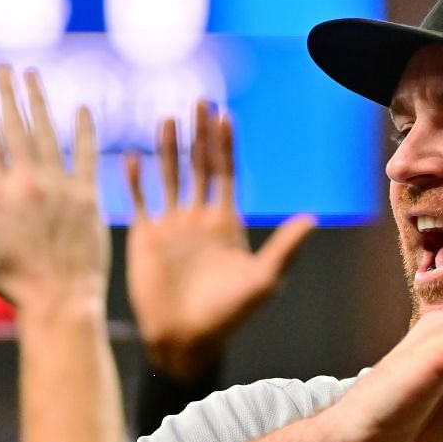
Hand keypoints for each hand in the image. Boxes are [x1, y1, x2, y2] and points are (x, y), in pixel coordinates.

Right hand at [0, 65, 108, 310]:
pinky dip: (85, 130)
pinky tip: (82, 107)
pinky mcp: (89, 198)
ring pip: (47, 133)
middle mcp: (27, 185)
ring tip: (31, 74)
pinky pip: (87, 155)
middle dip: (7, 92)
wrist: (59, 301)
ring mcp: (60, 189)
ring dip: (38, 100)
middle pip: (14, 126)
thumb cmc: (10, 285)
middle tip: (3, 67)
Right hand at [124, 101, 314, 378]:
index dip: (226, 144)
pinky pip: (140, 200)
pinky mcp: (146, 238)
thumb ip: (284, 248)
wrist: (186, 341)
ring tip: (166, 118)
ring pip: (170, 177)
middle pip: (200, 166)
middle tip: (199, 101)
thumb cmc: (228, 316)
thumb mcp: (262, 281)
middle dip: (200, 134)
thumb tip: (312, 218)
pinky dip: (136, 178)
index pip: (227, 173)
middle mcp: (199, 218)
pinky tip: (130, 154)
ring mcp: (172, 226)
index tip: (225, 113)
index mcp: (227, 223)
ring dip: (167, 149)